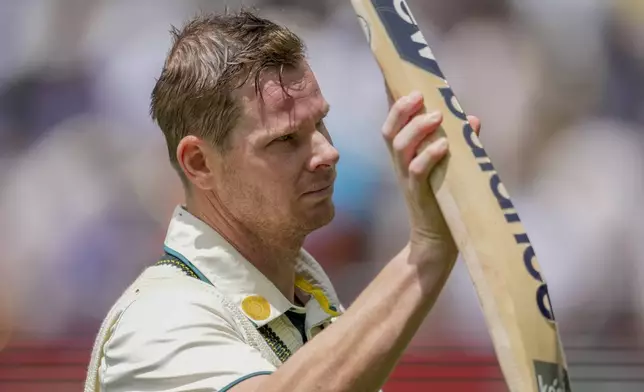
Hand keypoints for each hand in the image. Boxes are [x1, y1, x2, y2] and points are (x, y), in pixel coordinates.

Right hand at [382, 91, 480, 259]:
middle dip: (400, 109)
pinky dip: (428, 155)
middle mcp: (401, 163)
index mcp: (406, 154)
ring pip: (400, 147)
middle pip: (390, 130)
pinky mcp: (418, 193)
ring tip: (436, 116)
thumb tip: (473, 119)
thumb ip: (461, 142)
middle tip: (419, 95)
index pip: (395, 123)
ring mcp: (407, 178)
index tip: (394, 76)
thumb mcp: (453, 165)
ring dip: (417, 128)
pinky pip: (417, 170)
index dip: (391, 100)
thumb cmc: (447, 198)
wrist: (440, 239)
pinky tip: (443, 145)